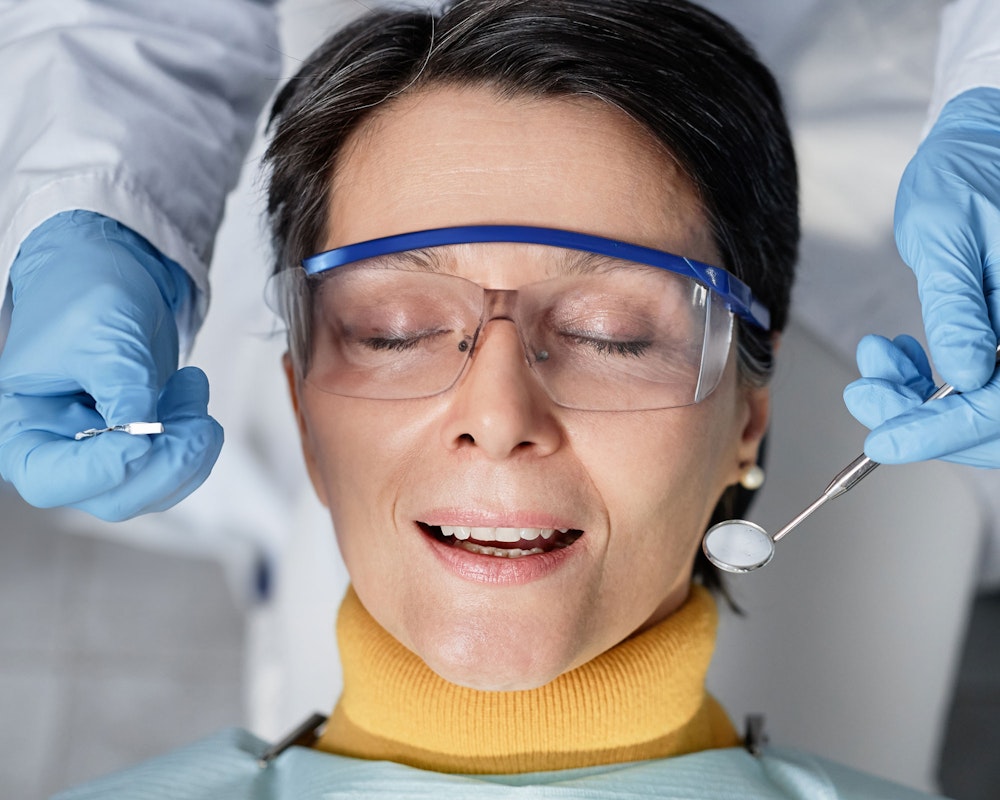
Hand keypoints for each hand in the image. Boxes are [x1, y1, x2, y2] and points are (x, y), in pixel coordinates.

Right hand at [0, 211, 223, 519]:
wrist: (113, 272)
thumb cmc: (87, 294)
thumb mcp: (102, 335)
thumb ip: (122, 389)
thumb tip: (145, 438)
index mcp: (21, 426)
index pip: (51, 479)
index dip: (101, 469)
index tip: (145, 435)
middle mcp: (57, 450)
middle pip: (113, 497)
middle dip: (167, 463)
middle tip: (198, 417)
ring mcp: (101, 454)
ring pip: (153, 489)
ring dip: (191, 449)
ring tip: (193, 388)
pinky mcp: (140, 446)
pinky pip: (174, 471)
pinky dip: (197, 443)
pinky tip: (192, 397)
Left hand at [843, 87, 999, 466]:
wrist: (976, 148)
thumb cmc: (967, 174)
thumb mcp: (948, 240)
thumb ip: (959, 310)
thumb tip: (967, 377)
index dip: (941, 431)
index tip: (884, 441)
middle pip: (994, 418)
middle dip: (921, 420)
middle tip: (867, 396)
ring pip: (979, 406)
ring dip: (916, 401)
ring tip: (875, 365)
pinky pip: (975, 383)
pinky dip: (926, 383)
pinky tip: (895, 358)